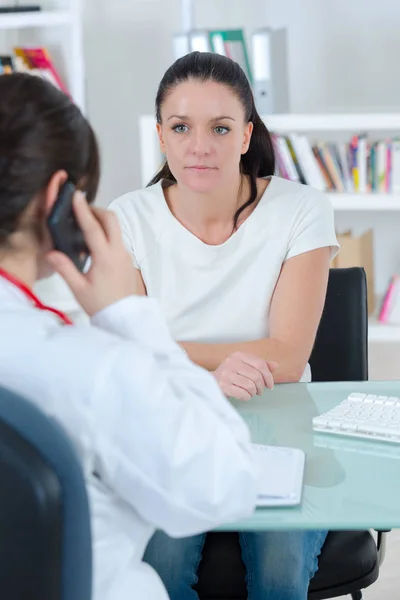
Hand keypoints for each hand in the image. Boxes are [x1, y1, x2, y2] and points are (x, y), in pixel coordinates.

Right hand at [46, 192, 137, 315]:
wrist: (124, 317)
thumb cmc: (101, 304)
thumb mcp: (79, 289)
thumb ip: (65, 269)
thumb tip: (51, 253)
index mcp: (105, 258)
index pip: (94, 228)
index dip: (83, 210)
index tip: (76, 196)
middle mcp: (119, 253)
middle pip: (111, 220)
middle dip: (96, 210)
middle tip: (80, 210)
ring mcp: (126, 255)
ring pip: (116, 228)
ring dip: (102, 221)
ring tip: (85, 225)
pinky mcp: (128, 259)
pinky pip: (118, 238)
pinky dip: (107, 233)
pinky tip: (94, 243)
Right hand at [212, 351, 277, 400]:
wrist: (211, 382)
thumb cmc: (232, 374)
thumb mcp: (245, 365)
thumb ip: (261, 365)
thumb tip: (276, 365)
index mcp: (239, 355)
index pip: (260, 364)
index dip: (268, 376)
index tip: (270, 385)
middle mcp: (231, 362)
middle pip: (256, 376)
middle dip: (261, 387)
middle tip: (260, 391)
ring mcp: (226, 374)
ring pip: (250, 386)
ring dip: (254, 393)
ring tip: (251, 393)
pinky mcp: (223, 386)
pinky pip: (242, 394)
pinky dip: (247, 397)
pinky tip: (245, 396)